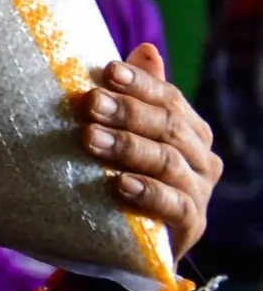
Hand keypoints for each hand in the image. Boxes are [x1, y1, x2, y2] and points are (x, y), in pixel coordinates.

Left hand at [76, 44, 221, 260]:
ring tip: (91, 138)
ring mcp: (198, 191)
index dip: (140, 83)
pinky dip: (147, 192)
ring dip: (128, 148)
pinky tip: (121, 184)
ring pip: (167, 162)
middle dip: (127, 112)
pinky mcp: (191, 224)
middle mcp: (200, 157)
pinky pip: (173, 204)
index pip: (168, 98)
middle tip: (90, 103)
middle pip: (167, 126)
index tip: (107, 71)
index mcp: (188, 129)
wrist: (128, 240)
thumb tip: (145, 49)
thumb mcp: (124, 134)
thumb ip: (135, 97)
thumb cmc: (122, 175)